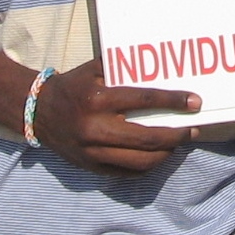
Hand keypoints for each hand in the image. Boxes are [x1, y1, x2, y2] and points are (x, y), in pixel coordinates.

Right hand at [33, 58, 201, 173]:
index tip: (195, 102)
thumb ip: (122, 66)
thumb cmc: (74, 86)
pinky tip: (159, 155)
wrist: (39, 113)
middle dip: (176, 134)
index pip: (144, 100)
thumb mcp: (95, 69)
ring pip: (140, 161)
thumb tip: (158, 63)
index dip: (172, 101)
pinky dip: (148, 165)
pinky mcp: (91, 168)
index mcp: (98, 100)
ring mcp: (93, 153)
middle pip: (147, 137)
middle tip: (193, 129)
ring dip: (166, 153)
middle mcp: (96, 129)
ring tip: (179, 142)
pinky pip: (127, 172)